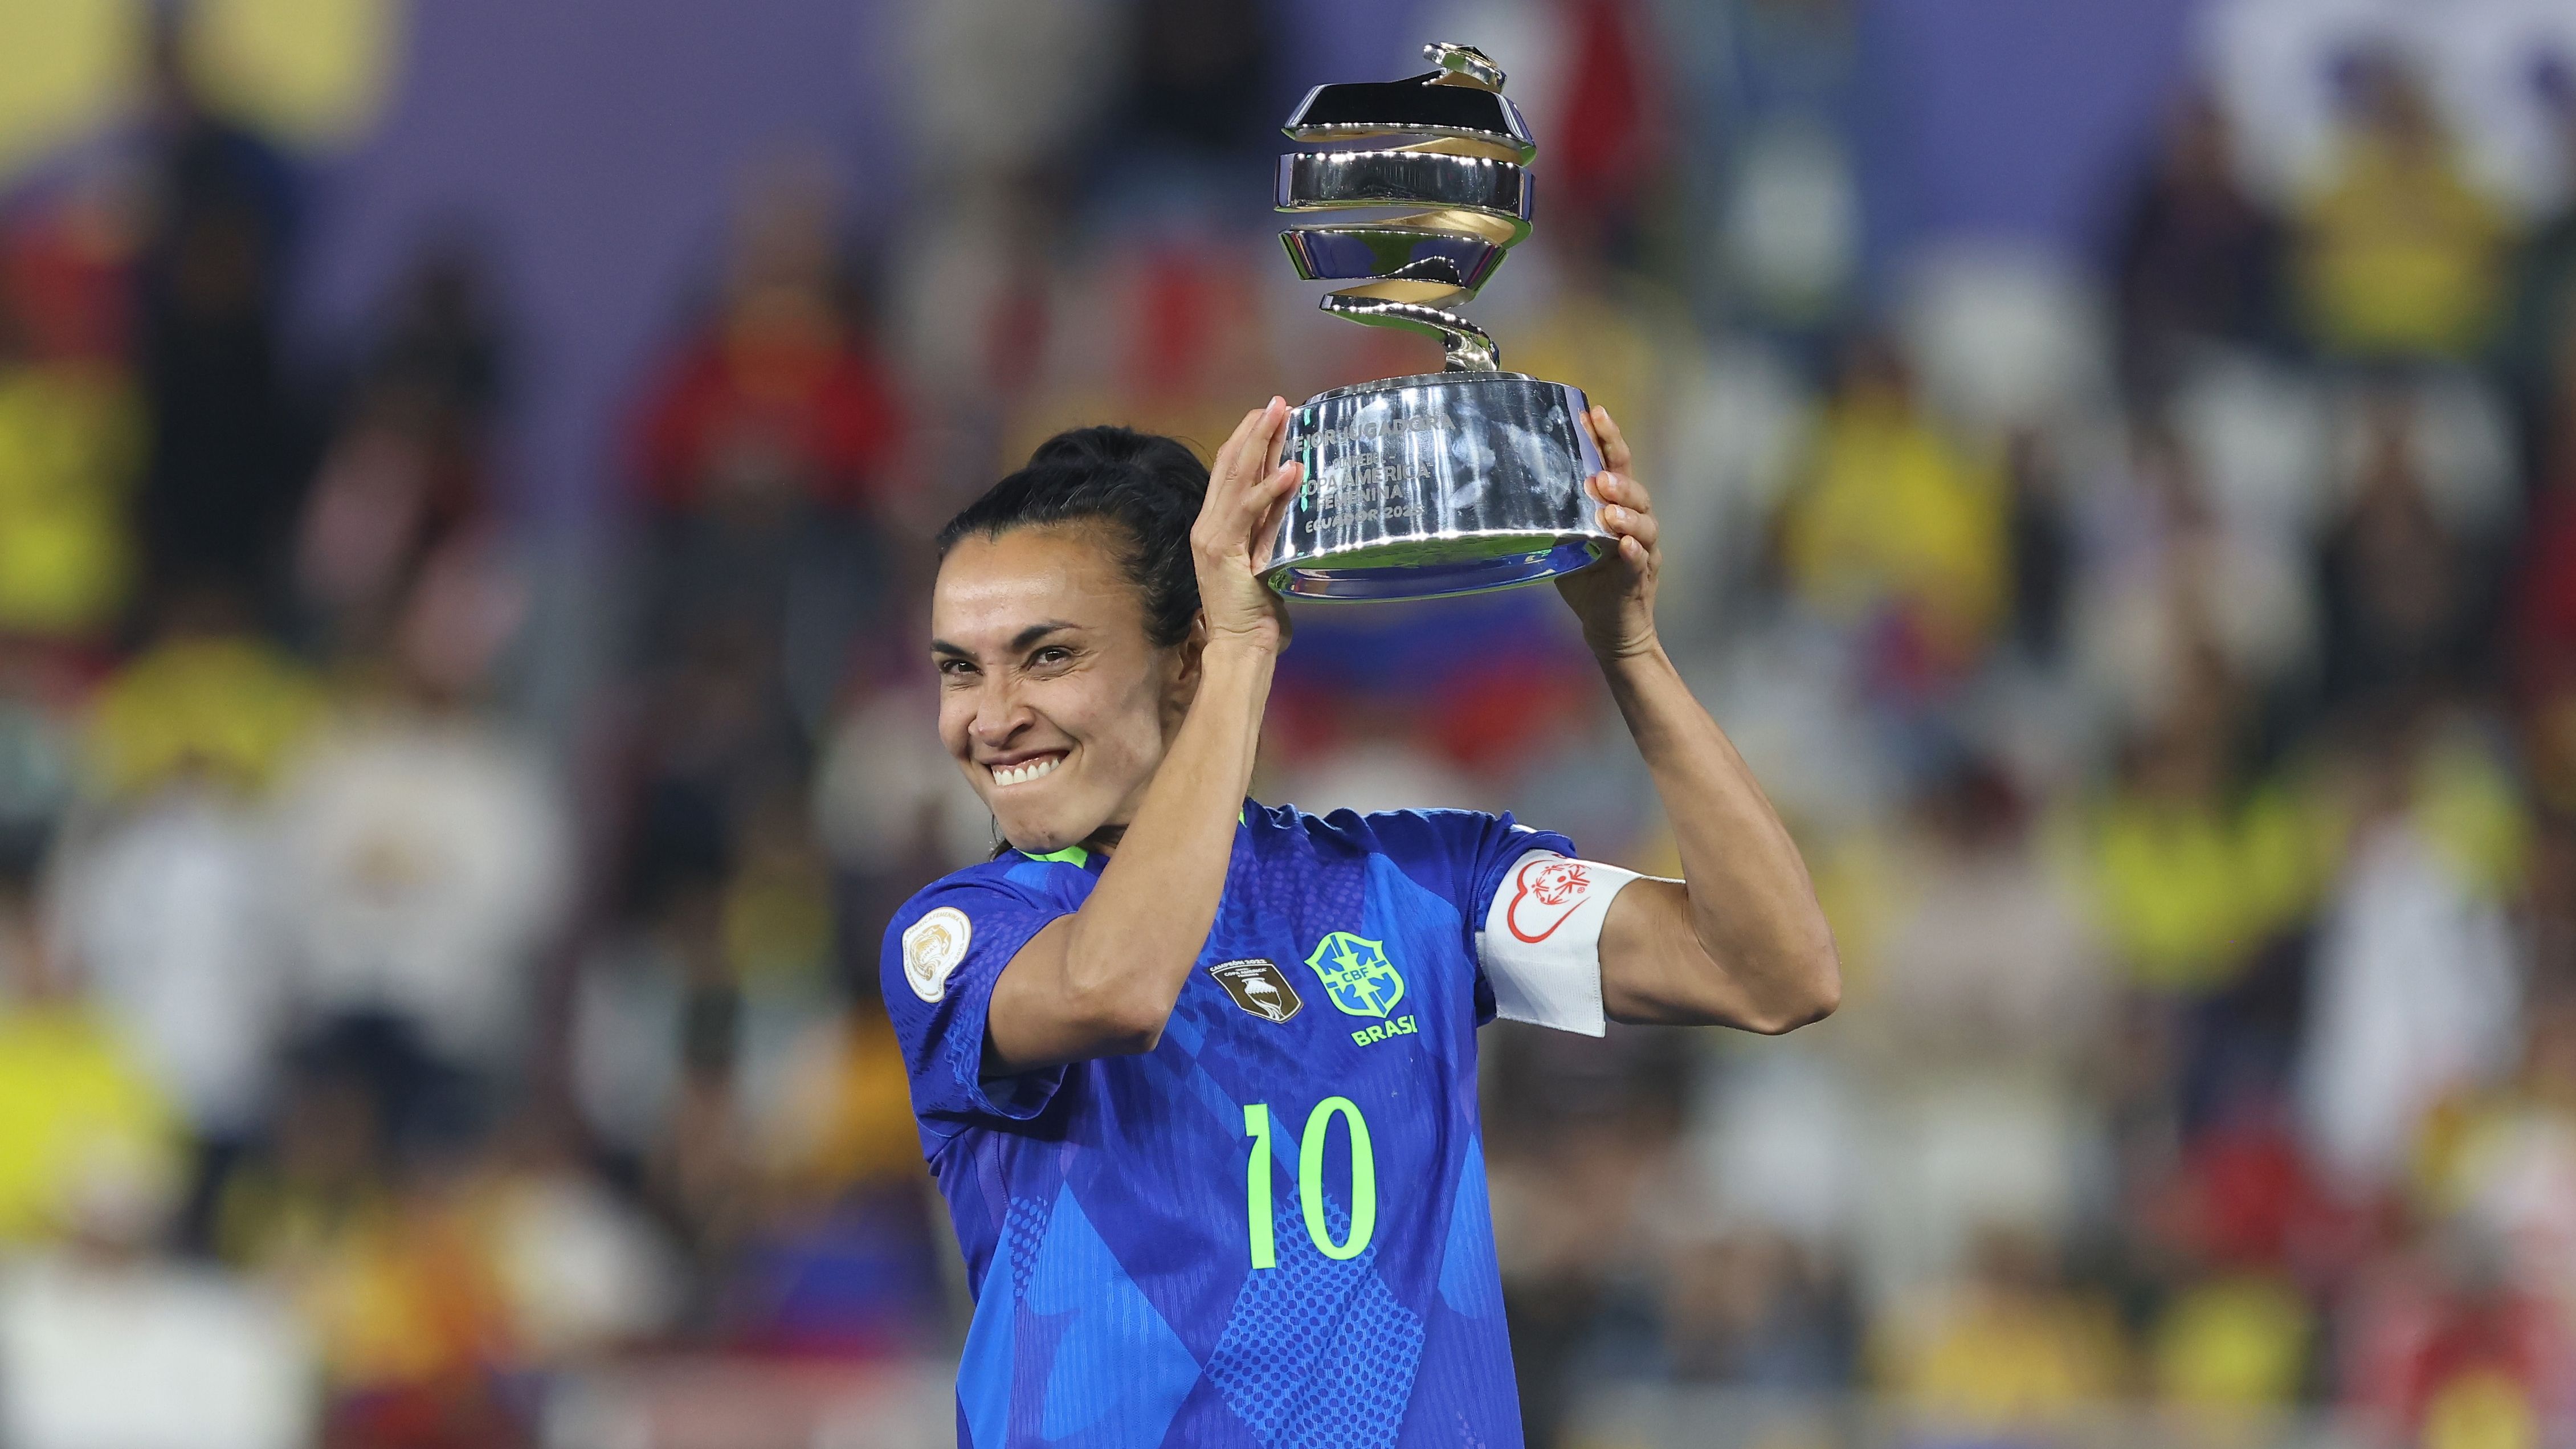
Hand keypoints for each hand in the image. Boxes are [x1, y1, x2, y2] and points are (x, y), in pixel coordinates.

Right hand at [1192, 397, 1301, 653]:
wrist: (1240, 643)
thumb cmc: (1256, 609)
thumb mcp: (1269, 557)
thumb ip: (1274, 528)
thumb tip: (1297, 496)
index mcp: (1216, 524)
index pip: (1229, 471)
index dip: (1248, 440)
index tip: (1271, 415)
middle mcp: (1208, 524)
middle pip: (1230, 464)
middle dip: (1255, 430)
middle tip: (1278, 401)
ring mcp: (1211, 536)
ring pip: (1236, 478)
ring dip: (1261, 444)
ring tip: (1282, 416)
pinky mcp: (1223, 551)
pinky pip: (1249, 512)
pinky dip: (1270, 489)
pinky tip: (1291, 469)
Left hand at [1556, 405, 1659, 658]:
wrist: (1609, 627)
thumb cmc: (1587, 580)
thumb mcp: (1565, 541)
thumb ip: (1554, 515)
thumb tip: (1515, 485)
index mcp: (1617, 507)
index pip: (1617, 465)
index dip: (1608, 439)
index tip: (1594, 413)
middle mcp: (1635, 524)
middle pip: (1636, 491)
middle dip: (1619, 480)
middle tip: (1599, 476)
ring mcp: (1642, 551)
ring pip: (1643, 525)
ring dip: (1626, 515)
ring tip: (1608, 510)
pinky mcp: (1639, 579)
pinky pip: (1640, 562)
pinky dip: (1632, 552)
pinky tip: (1622, 545)